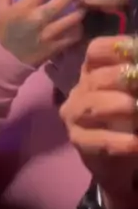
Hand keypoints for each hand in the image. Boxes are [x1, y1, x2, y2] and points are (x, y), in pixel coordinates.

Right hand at [0, 0, 86, 67]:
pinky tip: (77, 23)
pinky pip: (75, 35)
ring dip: (82, 8)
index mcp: (26, 6)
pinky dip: (78, 28)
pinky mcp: (56, 47)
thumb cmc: (2, 32)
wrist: (4, 61)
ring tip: (83, 3)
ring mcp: (50, 34)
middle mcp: (40, 18)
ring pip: (74, 17)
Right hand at [60, 35, 137, 208]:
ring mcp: (75, 116)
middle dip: (124, 78)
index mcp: (95, 71)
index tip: (137, 52)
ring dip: (118, 105)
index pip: (97, 50)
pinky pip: (97, 140)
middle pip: (96, 77)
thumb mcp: (133, 92)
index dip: (119, 48)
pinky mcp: (79, 141)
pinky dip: (120, 142)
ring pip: (91, 105)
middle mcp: (81, 89)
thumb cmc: (130, 119)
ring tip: (136, 108)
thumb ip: (136, 77)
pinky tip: (136, 143)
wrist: (120, 160)